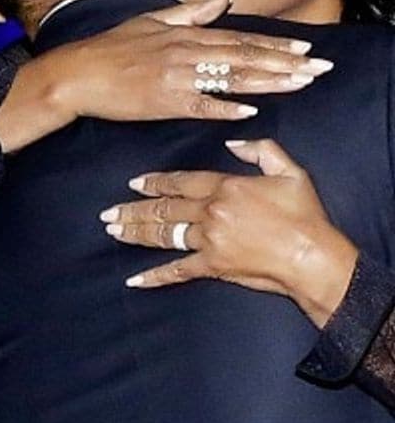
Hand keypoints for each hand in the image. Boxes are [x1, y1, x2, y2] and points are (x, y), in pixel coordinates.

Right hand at [0, 0, 331, 153]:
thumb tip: (220, 3)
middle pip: (245, 57)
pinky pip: (200, 106)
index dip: (274, 44)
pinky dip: (225, 108)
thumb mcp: (150, 22)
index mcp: (184, 35)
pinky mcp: (162, 102)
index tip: (304, 48)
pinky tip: (250, 111)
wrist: (76, 74)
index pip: (239, 39)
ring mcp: (176, 78)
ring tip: (300, 84)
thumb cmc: (109, 49)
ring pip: (230, 79)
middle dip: (285, 63)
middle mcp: (185, 53)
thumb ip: (188, 14)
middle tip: (319, 68)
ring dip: (268, 82)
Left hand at [100, 139, 358, 326]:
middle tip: (108, 213)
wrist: (313, 256)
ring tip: (113, 232)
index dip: (155, 182)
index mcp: (226, 187)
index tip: (134, 183)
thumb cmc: (305, 216)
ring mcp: (209, 240)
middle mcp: (211, 212)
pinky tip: (133, 279)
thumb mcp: (291, 172)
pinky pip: (177, 271)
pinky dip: (154, 277)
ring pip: (163, 235)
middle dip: (133, 209)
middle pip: (164, 208)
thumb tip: (234, 143)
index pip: (181, 182)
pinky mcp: (212, 266)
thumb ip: (262, 151)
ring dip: (135, 233)